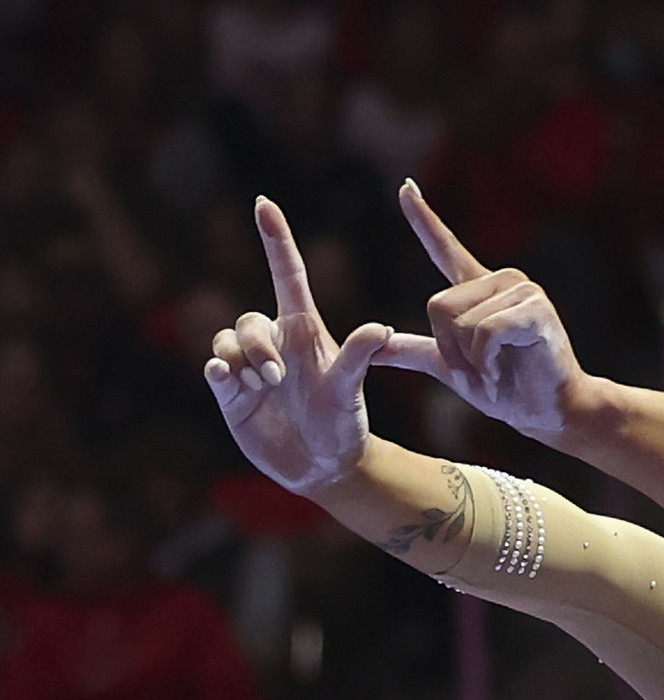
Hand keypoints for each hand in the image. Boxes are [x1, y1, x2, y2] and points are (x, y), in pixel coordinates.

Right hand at [204, 198, 392, 494]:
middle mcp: (275, 343)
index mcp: (305, 330)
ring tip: (264, 387)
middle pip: (249, 318)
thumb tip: (379, 329)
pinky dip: (216, 368)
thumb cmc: (345, 420)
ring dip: (240, 359)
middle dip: (258, 343)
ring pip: (226, 340)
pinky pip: (213, 368)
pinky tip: (223, 374)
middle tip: (276, 376)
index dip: (276, 239)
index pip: (288, 275)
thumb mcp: (350, 388)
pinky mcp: (230, 393)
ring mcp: (250, 367)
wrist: (325, 462)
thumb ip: (358, 357)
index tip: (265, 202)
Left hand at [372, 181, 591, 435]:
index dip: (423, 219)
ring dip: (472, 360)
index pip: (444, 248)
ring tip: (498, 371)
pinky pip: (486, 332)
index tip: (405, 187)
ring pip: (461, 322)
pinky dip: (487, 362)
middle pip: (437, 306)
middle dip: (451, 350)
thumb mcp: (452, 369)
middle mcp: (501, 280)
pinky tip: (505, 372)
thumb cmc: (507, 388)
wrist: (548, 411)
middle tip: (481, 369)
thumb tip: (374, 348)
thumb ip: (415, 352)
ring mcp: (522, 290)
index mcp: (479, 289)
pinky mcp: (537, 309)